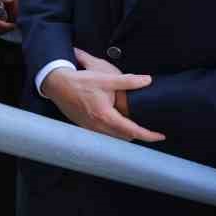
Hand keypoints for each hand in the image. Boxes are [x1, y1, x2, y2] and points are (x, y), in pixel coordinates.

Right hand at [43, 59, 163, 142]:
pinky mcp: (83, 125)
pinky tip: (113, 120)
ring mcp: (90, 128)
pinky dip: (112, 130)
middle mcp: (98, 126)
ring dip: (124, 133)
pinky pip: (103, 133)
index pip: (132, 131)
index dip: (148, 135)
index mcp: (106, 116)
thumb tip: (146, 80)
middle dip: (138, 135)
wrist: (55, 84)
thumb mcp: (105, 78)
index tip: (160, 136)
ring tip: (133, 125)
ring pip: (113, 136)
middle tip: (149, 129)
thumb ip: (128, 81)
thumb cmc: (79, 81)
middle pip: (124, 137)